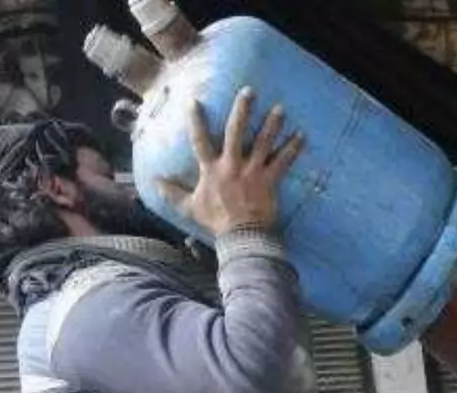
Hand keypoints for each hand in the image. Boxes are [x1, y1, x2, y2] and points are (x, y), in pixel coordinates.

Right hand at [158, 88, 304, 236]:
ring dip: (272, 124)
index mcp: (211, 170)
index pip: (200, 140)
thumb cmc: (215, 221)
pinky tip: (301, 136)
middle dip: (242, 110)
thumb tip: (155, 183)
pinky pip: (283, 162)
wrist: (241, 236)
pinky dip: (293, 149)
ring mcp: (252, 171)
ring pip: (263, 142)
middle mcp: (232, 165)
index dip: (196, 121)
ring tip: (280, 108)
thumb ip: (172, 193)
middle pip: (235, 132)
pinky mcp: (269, 180)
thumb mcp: (190, 207)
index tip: (194, 101)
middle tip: (249, 91)